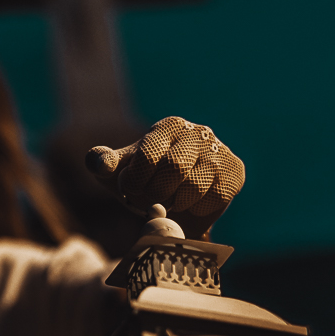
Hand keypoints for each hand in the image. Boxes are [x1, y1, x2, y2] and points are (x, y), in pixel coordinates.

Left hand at [86, 116, 244, 237]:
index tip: (130, 191)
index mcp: (167, 126)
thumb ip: (102, 163)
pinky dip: (197, 209)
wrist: (177, 204)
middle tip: (149, 203)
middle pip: (174, 167)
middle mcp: (197, 132)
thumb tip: (99, 162)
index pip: (148, 153)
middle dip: (155, 194)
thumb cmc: (144, 182)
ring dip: (175, 204)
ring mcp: (219, 150)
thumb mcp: (117, 173)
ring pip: (194, 185)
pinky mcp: (234, 171)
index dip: (135, 181)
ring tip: (169, 203)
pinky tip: (191, 204)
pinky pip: (215, 197)